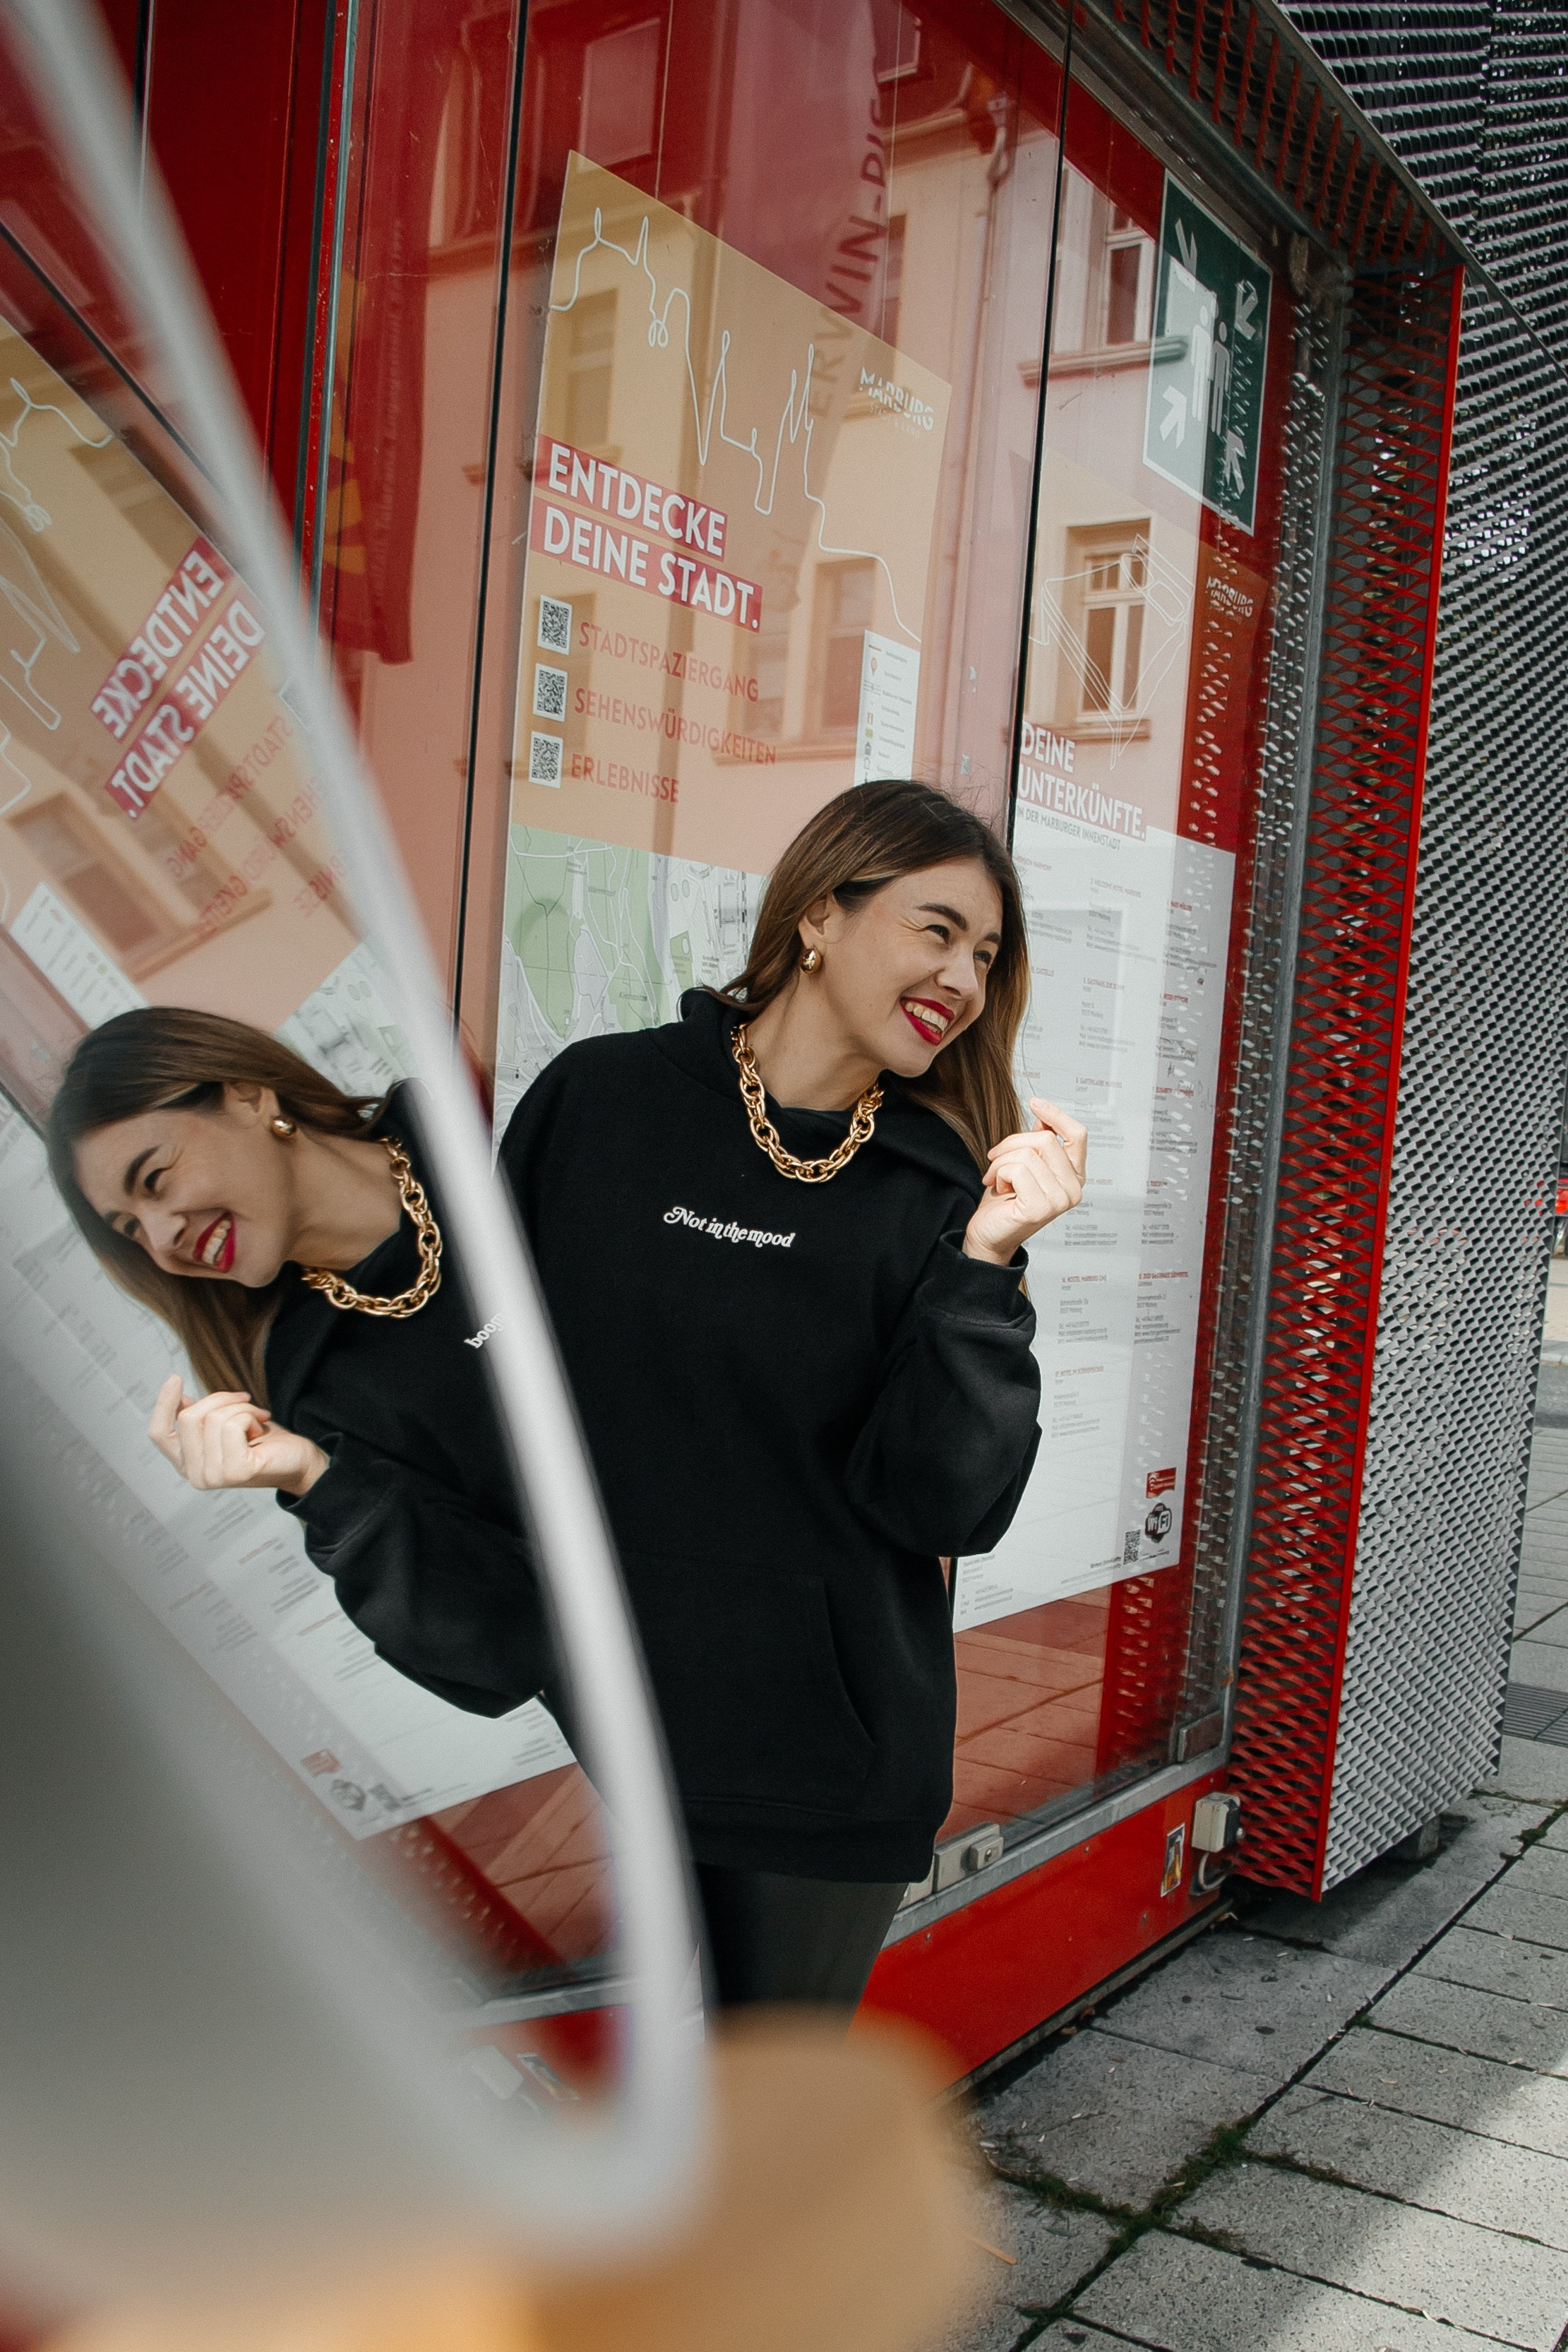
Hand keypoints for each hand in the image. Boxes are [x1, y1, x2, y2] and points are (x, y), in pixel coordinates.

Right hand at [148, 1373, 328, 1495]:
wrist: (297, 1459)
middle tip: (245, 1402)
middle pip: (188, 1417)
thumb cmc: (262, 1441)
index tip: (175, 1378)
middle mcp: (195, 1475)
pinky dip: (249, 1417)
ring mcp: (214, 1476)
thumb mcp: (225, 1423)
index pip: (159, 1434)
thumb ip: (200, 1418)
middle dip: (220, 1400)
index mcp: (187, 1464)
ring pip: (213, 1418)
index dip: (163, 1404)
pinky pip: (232, 1425)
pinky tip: (259, 1430)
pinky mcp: (235, 1471)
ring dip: (241, 1408)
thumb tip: (180, 1400)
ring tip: (255, 1420)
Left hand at [963, 1098, 1086, 1266]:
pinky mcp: (1041, 1207)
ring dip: (1001, 1162)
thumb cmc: (1004, 1202)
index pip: (1077, 1135)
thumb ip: (1038, 1144)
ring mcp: (1060, 1200)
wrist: (987, 1233)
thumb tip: (1044, 1119)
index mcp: (1074, 1176)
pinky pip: (1017, 1170)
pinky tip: (1000, 1189)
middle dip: (1012, 1143)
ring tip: (997, 1178)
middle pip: (1045, 1140)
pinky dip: (1000, 1174)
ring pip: (1027, 1154)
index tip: (1035, 1103)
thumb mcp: (1023, 1164)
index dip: (1056, 1114)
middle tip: (995, 1159)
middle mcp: (1073, 1189)